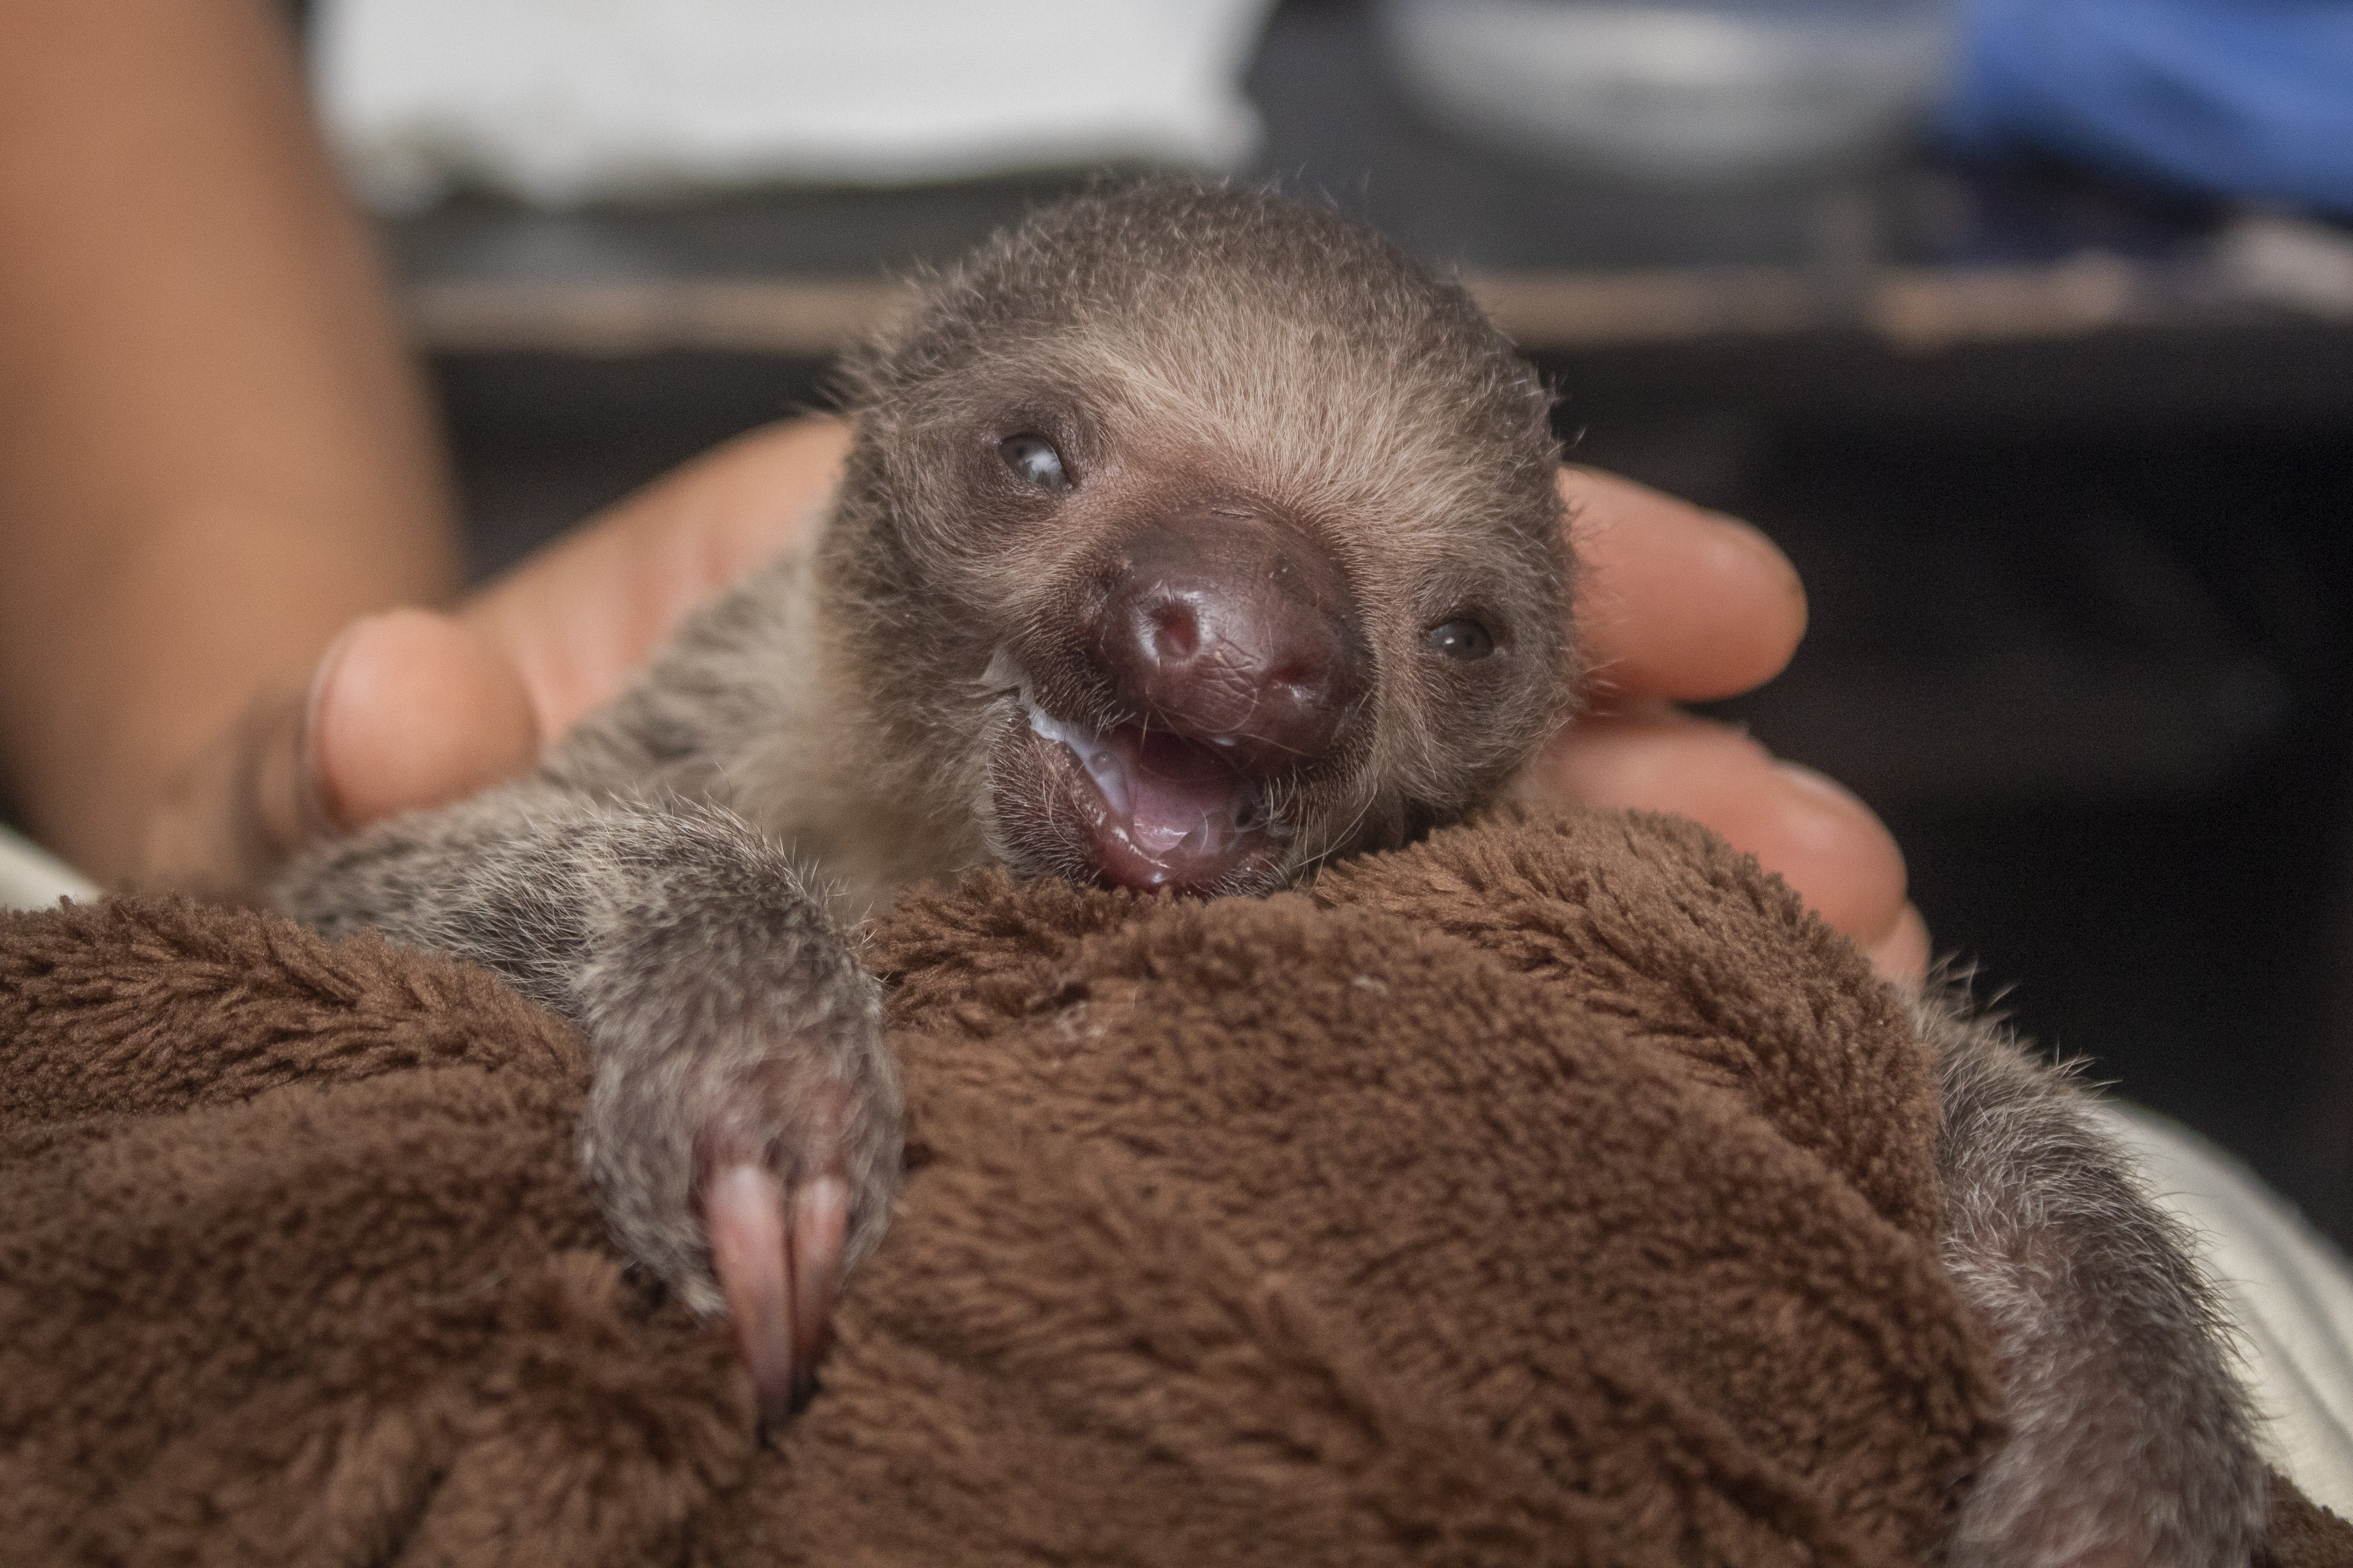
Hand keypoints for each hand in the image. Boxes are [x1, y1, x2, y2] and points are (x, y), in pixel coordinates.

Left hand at [151, 419, 1923, 983]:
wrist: (470, 911)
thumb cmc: (494, 778)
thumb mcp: (463, 735)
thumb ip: (420, 727)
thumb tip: (376, 694)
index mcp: (988, 596)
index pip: (1277, 532)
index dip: (1492, 545)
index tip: (1708, 596)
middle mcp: (1097, 735)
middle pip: (1396, 722)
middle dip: (1624, 772)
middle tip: (1819, 845)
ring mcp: (1125, 887)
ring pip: (1408, 882)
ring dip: (1620, 924)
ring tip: (1813, 978)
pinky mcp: (1112, 1025)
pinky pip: (1333, 1026)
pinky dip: (1502, 1049)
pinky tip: (1665, 1095)